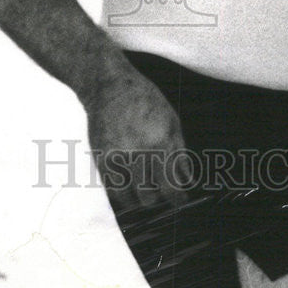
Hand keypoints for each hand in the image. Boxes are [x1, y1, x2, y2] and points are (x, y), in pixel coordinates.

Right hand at [80, 52, 190, 221]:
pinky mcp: (101, 160)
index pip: (172, 185)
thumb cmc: (145, 100)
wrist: (109, 87)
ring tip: (146, 186)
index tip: (181, 200)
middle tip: (162, 190)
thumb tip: (187, 180)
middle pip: (151, 197)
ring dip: (141, 198)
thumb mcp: (172, 120)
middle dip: (159, 197)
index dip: (178, 199)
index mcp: (160, 141)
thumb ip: (180, 153)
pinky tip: (131, 183)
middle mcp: (138, 152)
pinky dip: (124, 193)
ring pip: (131, 199)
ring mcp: (117, 157)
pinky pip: (114, 191)